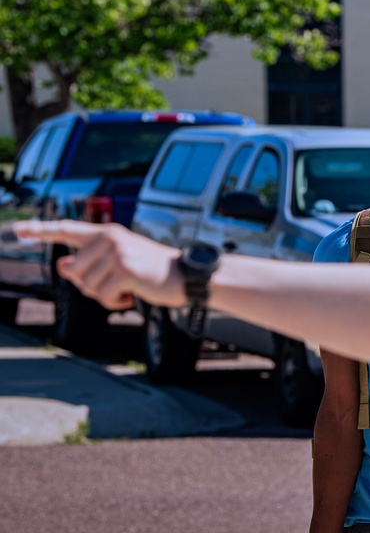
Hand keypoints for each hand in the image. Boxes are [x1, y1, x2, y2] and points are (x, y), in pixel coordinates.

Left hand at [12, 220, 185, 310]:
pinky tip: (133, 296)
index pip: (68, 230)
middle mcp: (109, 238)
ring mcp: (116, 252)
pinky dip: (116, 303)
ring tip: (129, 289)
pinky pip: (102, 296)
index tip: (19, 229)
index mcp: (107, 233)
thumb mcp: (119, 265)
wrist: (187, 276)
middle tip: (119, 284)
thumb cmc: (154, 272)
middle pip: (74, 272)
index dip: (41, 231)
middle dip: (92, 286)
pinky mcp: (124, 269)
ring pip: (87, 287)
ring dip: (106, 296)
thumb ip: (90, 264)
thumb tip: (63, 265)